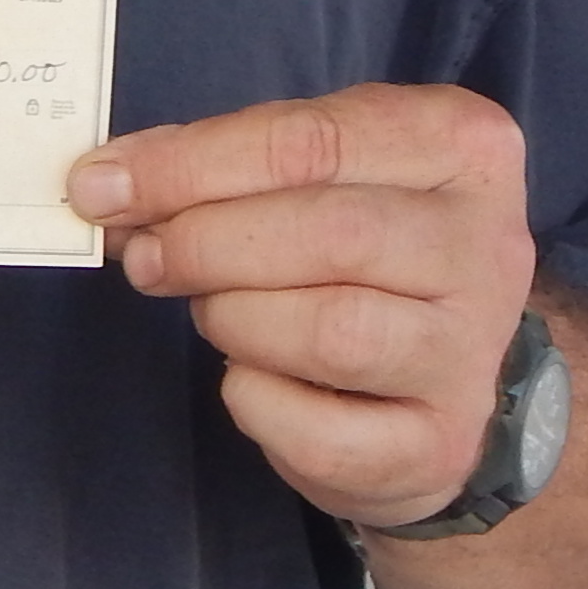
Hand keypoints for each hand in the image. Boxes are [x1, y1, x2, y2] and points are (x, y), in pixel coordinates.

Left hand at [68, 84, 533, 525]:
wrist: (449, 384)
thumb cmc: (364, 254)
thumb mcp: (317, 175)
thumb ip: (224, 166)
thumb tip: (110, 182)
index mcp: (459, 145)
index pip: (310, 142)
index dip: (189, 166)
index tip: (102, 185)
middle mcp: (486, 246)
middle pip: (327, 234)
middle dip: (206, 244)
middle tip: (146, 256)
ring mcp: (471, 354)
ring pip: (328, 330)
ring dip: (233, 318)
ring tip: (214, 309)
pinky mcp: (438, 446)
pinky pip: (317, 430)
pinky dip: (254, 401)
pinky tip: (252, 377)